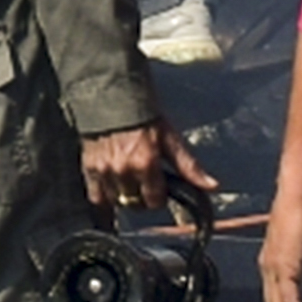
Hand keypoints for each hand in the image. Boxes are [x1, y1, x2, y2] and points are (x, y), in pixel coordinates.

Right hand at [77, 121, 206, 209]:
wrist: (112, 96)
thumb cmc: (144, 115)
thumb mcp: (171, 138)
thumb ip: (189, 166)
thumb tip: (212, 186)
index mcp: (146, 164)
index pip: (154, 201)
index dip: (159, 197)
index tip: (158, 189)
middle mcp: (124, 170)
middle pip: (135, 204)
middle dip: (142, 198)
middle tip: (143, 186)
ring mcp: (104, 170)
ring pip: (116, 202)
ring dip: (123, 198)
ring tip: (127, 185)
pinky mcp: (88, 167)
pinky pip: (95, 197)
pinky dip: (103, 199)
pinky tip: (110, 192)